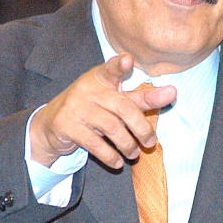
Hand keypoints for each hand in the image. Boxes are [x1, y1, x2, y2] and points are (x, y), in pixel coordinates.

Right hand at [29, 53, 176, 168]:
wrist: (50, 124)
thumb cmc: (91, 109)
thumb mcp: (112, 99)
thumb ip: (140, 97)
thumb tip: (172, 92)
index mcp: (100, 78)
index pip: (111, 68)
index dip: (120, 65)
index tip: (128, 60)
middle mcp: (88, 89)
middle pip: (122, 106)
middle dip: (141, 127)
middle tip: (151, 142)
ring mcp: (75, 106)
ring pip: (111, 127)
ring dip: (127, 145)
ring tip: (134, 154)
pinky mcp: (66, 125)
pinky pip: (94, 143)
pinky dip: (110, 155)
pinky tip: (118, 161)